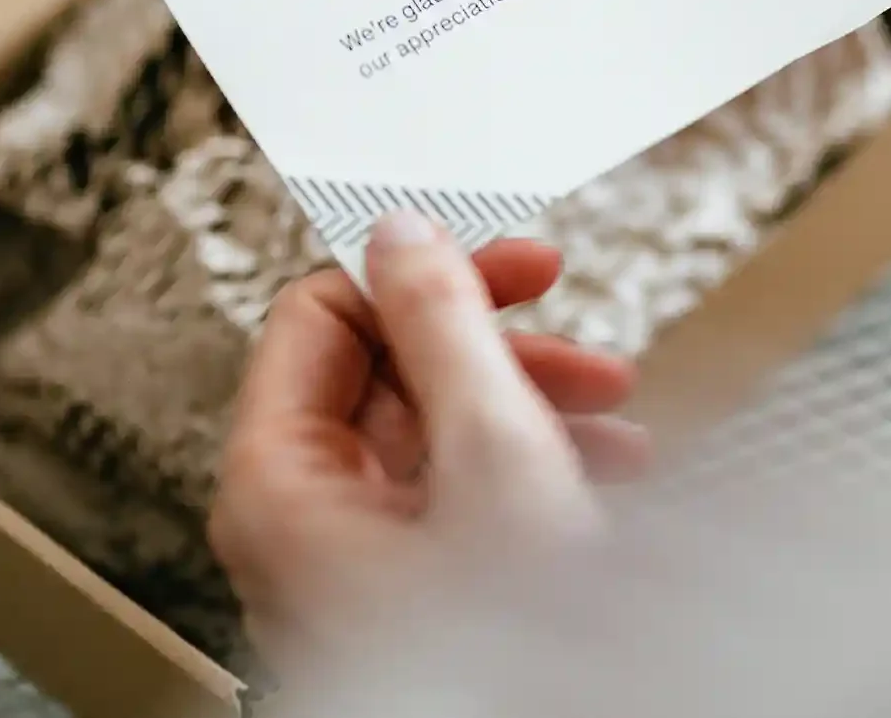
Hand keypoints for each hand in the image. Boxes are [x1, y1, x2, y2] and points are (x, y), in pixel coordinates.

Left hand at [210, 214, 649, 664]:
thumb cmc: (500, 653)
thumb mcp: (490, 449)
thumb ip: (442, 324)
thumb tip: (403, 238)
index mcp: (275, 483)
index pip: (318, 317)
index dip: (421, 275)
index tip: (509, 266)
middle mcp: (301, 525)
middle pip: (387, 377)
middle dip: (499, 353)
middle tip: (578, 350)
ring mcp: (357, 567)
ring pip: (437, 437)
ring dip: (534, 411)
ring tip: (614, 426)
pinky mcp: (415, 596)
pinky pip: (462, 499)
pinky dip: (535, 472)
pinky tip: (602, 476)